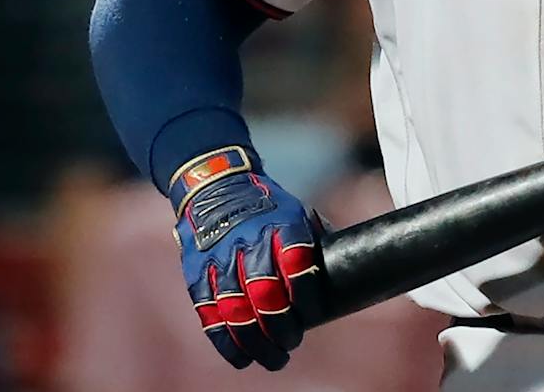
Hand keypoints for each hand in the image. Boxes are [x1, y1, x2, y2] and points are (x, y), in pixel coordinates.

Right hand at [173, 146, 321, 371]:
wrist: (216, 186)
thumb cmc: (269, 208)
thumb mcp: (296, 212)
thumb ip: (315, 243)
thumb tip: (346, 275)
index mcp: (282, 224)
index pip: (297, 263)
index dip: (307, 294)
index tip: (313, 314)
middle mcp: (249, 241)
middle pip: (265, 293)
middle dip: (281, 326)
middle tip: (291, 342)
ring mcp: (220, 258)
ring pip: (236, 309)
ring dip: (256, 341)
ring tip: (274, 357)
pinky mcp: (197, 273)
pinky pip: (209, 313)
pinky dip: (225, 341)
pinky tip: (241, 357)